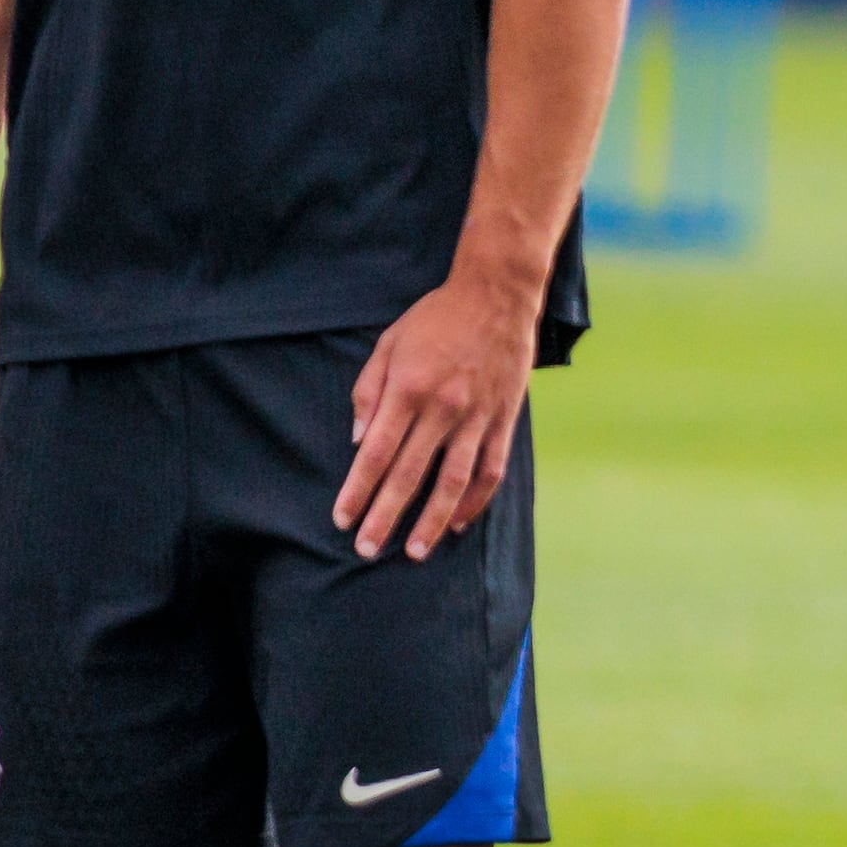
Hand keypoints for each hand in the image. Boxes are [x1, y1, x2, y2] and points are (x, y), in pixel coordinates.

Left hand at [337, 259, 537, 559]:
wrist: (497, 295)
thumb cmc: (435, 318)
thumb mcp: (388, 344)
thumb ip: (368, 393)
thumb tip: (361, 442)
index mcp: (408, 389)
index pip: (377, 453)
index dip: (358, 490)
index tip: (342, 519)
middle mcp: (443, 409)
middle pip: (410, 476)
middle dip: (385, 517)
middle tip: (366, 550)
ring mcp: (478, 418)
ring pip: (453, 482)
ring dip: (432, 521)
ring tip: (415, 551)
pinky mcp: (504, 420)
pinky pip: (490, 470)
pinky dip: (475, 501)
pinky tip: (457, 522)